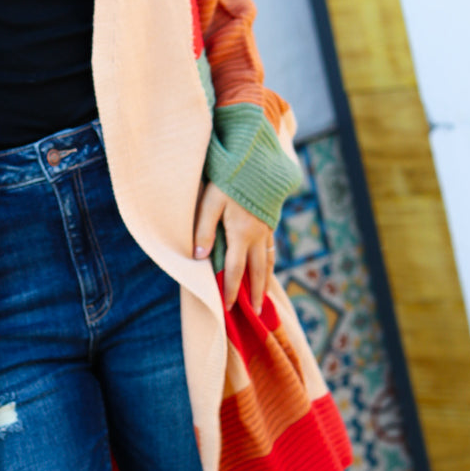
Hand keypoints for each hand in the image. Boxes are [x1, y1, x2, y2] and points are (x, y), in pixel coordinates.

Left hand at [193, 180, 275, 313]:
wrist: (256, 157)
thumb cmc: (228, 179)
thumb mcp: (210, 202)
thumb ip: (204, 229)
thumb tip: (199, 257)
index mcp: (241, 233)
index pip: (235, 270)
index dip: (231, 290)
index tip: (228, 308)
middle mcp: (257, 235)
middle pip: (258, 271)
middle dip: (256, 293)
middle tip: (256, 312)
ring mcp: (267, 228)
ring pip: (268, 260)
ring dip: (266, 280)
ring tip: (264, 296)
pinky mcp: (271, 220)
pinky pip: (271, 248)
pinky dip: (269, 262)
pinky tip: (266, 267)